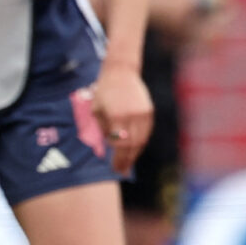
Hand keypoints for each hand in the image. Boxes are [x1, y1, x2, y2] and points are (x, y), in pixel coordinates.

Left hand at [87, 59, 152, 174]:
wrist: (120, 73)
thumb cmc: (103, 93)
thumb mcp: (96, 111)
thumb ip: (103, 129)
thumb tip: (108, 148)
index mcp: (117, 117)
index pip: (119, 145)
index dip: (118, 159)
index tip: (115, 169)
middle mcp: (132, 116)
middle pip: (132, 145)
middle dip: (127, 160)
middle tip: (122, 171)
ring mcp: (143, 114)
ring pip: (141, 140)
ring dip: (134, 154)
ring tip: (127, 164)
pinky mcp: (149, 112)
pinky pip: (146, 132)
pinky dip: (140, 143)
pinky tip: (134, 150)